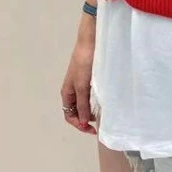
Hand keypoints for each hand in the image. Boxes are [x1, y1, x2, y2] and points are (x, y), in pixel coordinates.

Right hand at [60, 17, 96, 134]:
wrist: (91, 43)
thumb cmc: (84, 64)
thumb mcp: (82, 86)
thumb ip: (81, 104)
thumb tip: (82, 122)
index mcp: (67, 93)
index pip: (69, 116)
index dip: (79, 124)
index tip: (92, 129)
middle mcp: (73, 91)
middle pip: (77, 112)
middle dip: (86, 119)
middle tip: (100, 123)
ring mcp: (82, 86)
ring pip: (85, 104)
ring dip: (92, 111)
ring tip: (103, 114)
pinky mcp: (90, 80)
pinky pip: (91, 96)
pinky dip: (97, 102)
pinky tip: (105, 102)